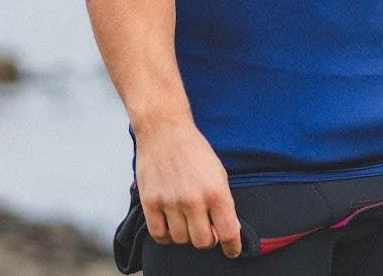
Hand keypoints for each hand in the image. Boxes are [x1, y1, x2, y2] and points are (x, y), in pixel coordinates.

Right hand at [133, 116, 242, 257]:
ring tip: (187, 219)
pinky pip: (159, 235)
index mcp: (216, 191)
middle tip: (206, 230)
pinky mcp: (150, 202)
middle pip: (203, 242)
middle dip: (207, 240)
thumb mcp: (219, 173)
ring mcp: (170, 202)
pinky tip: (171, 224)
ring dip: (186, 235)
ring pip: (181, 240)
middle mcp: (194, 199)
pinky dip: (166, 235)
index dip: (232, 247)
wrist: (165, 131)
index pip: (228, 232)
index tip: (232, 251)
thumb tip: (226, 230)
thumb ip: (223, 202)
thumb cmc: (195, 151)